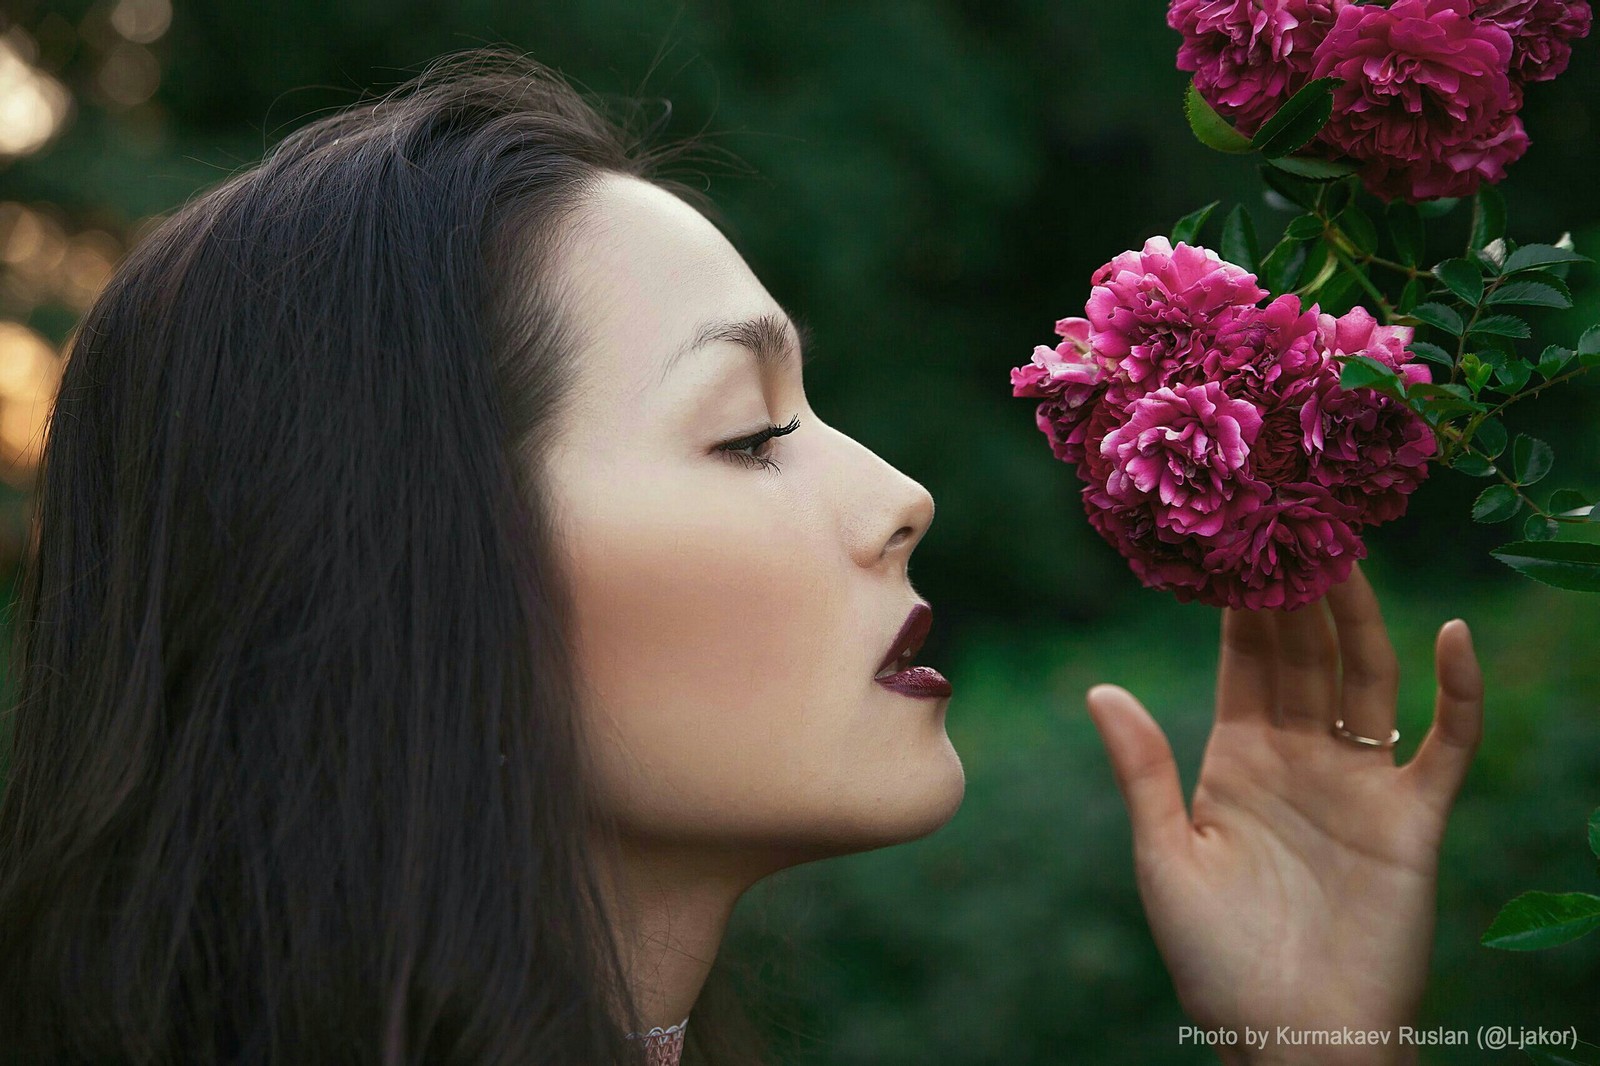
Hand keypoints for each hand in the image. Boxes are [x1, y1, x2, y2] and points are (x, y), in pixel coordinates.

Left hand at [1085, 563, 1482, 1064]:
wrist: (1292, 1038)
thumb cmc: (1216, 959)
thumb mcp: (1166, 858)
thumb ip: (1143, 770)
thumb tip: (1099, 687)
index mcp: (1237, 757)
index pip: (1242, 660)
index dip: (1239, 602)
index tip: (1232, 535)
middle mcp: (1300, 756)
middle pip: (1304, 655)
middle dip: (1298, 590)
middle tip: (1294, 512)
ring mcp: (1360, 782)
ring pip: (1366, 679)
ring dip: (1362, 619)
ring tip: (1350, 552)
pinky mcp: (1413, 818)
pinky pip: (1442, 744)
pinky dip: (1455, 692)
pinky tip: (1450, 633)